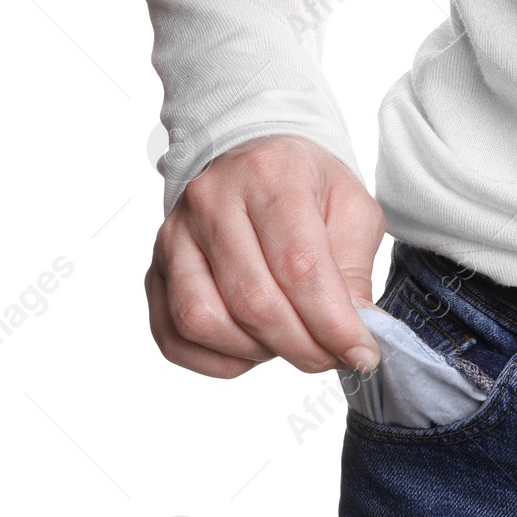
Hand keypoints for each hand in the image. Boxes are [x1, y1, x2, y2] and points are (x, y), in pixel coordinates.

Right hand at [146, 134, 385, 377]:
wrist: (251, 156)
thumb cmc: (306, 186)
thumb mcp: (352, 210)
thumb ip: (354, 270)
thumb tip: (354, 335)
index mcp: (270, 177)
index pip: (298, 266)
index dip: (332, 323)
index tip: (361, 354)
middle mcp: (211, 202)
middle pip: (252, 300)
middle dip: (302, 346)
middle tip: (333, 357)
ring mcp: (174, 237)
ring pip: (202, 320)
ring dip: (256, 351)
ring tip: (290, 342)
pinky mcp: (155, 269)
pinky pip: (172, 335)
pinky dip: (215, 360)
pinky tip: (252, 351)